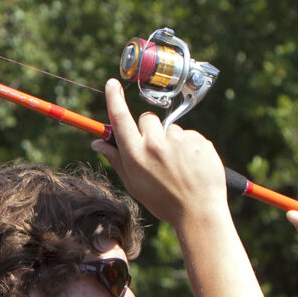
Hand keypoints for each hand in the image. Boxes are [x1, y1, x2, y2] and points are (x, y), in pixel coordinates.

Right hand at [91, 80, 233, 231]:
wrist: (199, 212)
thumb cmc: (164, 201)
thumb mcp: (133, 184)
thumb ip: (116, 160)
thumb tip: (97, 143)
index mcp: (135, 155)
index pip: (120, 118)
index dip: (114, 99)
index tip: (111, 84)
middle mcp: (155, 144)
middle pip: (147, 119)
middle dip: (149, 130)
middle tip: (156, 152)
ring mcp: (179, 141)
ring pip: (170, 129)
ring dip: (172, 141)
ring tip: (178, 165)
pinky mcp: (199, 141)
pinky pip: (190, 136)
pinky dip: (190, 147)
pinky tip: (192, 166)